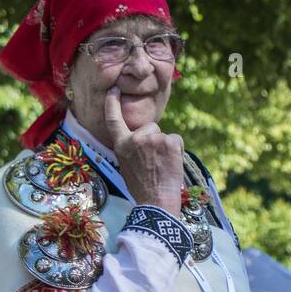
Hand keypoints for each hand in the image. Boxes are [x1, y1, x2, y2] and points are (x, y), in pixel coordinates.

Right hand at [103, 86, 183, 214]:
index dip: (112, 103)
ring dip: (167, 148)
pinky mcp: (169, 141)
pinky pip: (176, 140)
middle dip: (155, 140)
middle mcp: (135, 138)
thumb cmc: (142, 188)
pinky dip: (178, 151)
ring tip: (163, 166)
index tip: (114, 89)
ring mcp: (153, 138)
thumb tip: (140, 140)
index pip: (114, 120)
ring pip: (164, 135)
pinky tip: (172, 165)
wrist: (156, 201)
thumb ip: (130, 148)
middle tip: (155, 163)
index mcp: (121, 145)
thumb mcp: (126, 166)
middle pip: (150, 127)